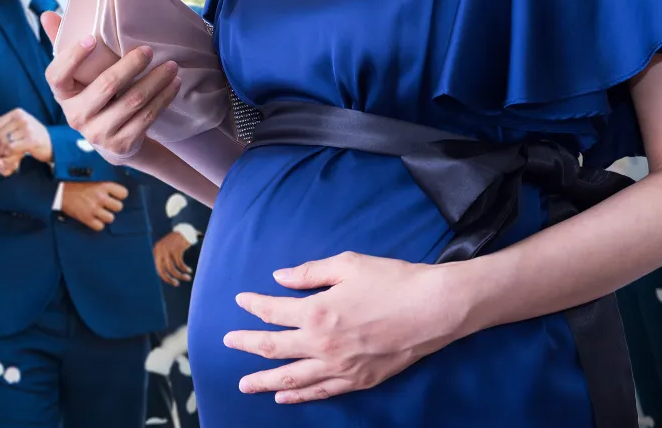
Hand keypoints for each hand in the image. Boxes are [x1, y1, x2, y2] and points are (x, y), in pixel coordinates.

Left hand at [0, 108, 51, 168]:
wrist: (53, 145)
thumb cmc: (32, 137)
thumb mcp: (17, 127)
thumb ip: (0, 123)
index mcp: (17, 113)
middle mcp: (22, 118)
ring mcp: (27, 128)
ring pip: (3, 141)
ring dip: (2, 151)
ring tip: (5, 156)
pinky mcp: (31, 140)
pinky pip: (10, 148)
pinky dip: (8, 154)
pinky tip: (14, 157)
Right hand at [41, 12, 181, 158]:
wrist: (112, 141)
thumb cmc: (94, 95)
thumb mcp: (79, 76)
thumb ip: (64, 44)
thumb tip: (46, 14)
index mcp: (63, 95)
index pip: (56, 76)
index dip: (72, 57)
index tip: (92, 39)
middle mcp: (76, 117)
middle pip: (106, 86)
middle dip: (132, 65)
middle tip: (149, 50)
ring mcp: (99, 133)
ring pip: (133, 101)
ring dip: (156, 80)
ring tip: (172, 66)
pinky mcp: (122, 144)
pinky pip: (147, 117)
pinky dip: (164, 98)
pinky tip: (173, 85)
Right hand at [61, 181, 128, 230]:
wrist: (57, 189)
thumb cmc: (73, 181)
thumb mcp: (91, 177)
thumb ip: (103, 183)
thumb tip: (114, 188)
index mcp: (103, 184)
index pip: (123, 193)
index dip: (119, 195)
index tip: (114, 195)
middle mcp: (100, 197)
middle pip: (119, 207)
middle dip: (113, 206)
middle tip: (106, 204)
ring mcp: (93, 208)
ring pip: (111, 218)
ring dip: (105, 216)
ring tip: (99, 212)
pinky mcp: (86, 218)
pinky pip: (99, 227)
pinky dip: (97, 224)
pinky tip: (92, 218)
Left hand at [153, 231, 193, 285]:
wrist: (186, 230)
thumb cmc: (178, 242)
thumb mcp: (168, 249)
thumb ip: (165, 259)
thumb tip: (167, 274)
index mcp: (156, 250)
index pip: (157, 268)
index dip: (165, 276)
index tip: (172, 280)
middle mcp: (160, 250)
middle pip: (161, 270)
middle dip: (169, 279)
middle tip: (176, 284)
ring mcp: (167, 250)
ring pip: (172, 269)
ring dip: (180, 275)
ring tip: (188, 278)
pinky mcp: (176, 249)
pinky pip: (180, 264)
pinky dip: (184, 269)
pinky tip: (189, 270)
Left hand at [223, 252, 473, 403]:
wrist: (434, 308)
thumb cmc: (393, 280)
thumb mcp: (347, 265)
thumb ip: (309, 273)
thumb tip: (279, 278)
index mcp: (317, 312)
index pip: (272, 311)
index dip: (253, 305)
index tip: (240, 300)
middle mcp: (322, 344)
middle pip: (272, 348)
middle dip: (246, 344)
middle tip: (227, 342)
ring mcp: (340, 367)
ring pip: (291, 378)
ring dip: (263, 380)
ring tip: (245, 384)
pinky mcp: (359, 380)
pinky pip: (321, 392)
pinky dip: (299, 396)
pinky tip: (284, 396)